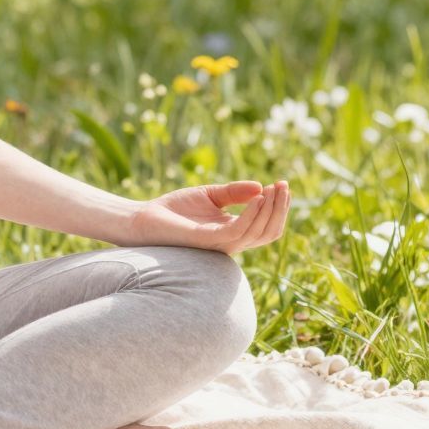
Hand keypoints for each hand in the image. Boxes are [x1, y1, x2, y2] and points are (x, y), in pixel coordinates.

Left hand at [129, 180, 289, 255]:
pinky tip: (258, 198)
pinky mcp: (207, 241)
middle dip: (281, 209)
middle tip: (284, 185)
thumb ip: (235, 192)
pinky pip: (237, 232)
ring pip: (258, 233)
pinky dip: (251, 215)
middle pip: (269, 232)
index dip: (279, 207)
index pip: (267, 226)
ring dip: (270, 210)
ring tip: (273, 189)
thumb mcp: (211, 195)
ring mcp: (220, 244)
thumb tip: (261, 186)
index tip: (283, 184)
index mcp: (234, 232)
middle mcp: (231, 242)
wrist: (144, 218)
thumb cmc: (175, 209)